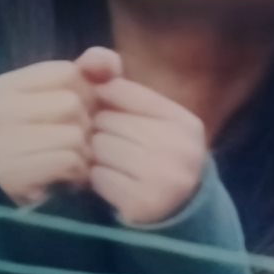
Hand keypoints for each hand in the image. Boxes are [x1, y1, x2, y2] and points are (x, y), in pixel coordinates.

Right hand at [0, 47, 121, 206]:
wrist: (44, 191)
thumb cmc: (61, 134)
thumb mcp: (80, 93)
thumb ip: (96, 68)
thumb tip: (108, 62)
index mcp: (3, 87)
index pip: (68, 73)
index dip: (86, 92)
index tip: (77, 112)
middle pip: (70, 103)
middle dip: (86, 123)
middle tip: (78, 139)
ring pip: (72, 134)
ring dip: (84, 149)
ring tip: (73, 156)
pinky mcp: (9, 175)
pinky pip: (68, 160)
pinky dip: (78, 169)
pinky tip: (68, 174)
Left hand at [88, 76, 208, 226]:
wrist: (178, 213)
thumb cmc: (157, 157)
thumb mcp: (152, 122)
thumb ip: (124, 90)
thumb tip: (89, 61)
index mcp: (185, 122)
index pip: (124, 90)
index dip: (106, 101)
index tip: (107, 115)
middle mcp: (180, 146)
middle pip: (108, 120)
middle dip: (101, 131)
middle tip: (111, 146)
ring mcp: (164, 176)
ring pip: (100, 146)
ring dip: (97, 156)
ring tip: (112, 164)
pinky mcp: (143, 202)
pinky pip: (98, 176)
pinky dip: (98, 180)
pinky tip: (113, 183)